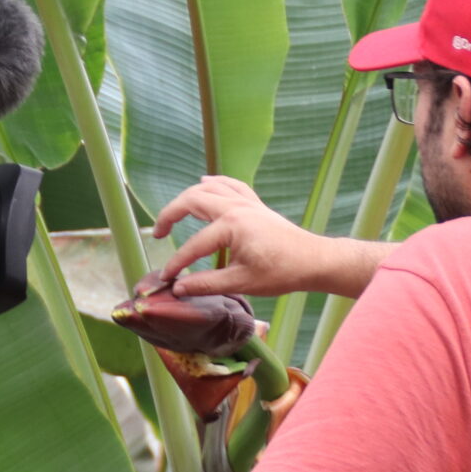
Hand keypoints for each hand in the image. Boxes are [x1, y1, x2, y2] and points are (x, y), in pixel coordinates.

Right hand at [150, 176, 344, 297]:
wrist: (312, 260)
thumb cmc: (281, 272)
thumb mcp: (242, 282)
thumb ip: (207, 284)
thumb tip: (179, 289)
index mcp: (231, 225)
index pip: (194, 245)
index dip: (177, 263)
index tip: (165, 278)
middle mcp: (236, 207)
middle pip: (192, 200)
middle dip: (170, 214)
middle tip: (157, 233)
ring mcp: (246, 201)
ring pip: (208, 188)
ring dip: (187, 198)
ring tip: (173, 214)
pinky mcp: (255, 203)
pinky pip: (230, 184)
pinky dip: (214, 183)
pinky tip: (204, 182)